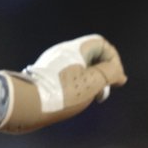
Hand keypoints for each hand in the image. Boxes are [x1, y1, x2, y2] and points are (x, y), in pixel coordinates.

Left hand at [0, 35, 126, 133]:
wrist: (27, 103)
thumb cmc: (63, 92)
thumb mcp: (93, 82)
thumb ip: (110, 73)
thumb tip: (120, 73)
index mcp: (73, 49)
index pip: (101, 44)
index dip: (113, 59)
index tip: (116, 78)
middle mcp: (61, 52)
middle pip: (91, 55)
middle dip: (103, 71)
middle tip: (104, 90)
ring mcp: (52, 64)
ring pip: (80, 67)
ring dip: (91, 80)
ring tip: (92, 96)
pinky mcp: (46, 76)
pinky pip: (68, 75)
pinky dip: (78, 84)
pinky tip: (77, 98)